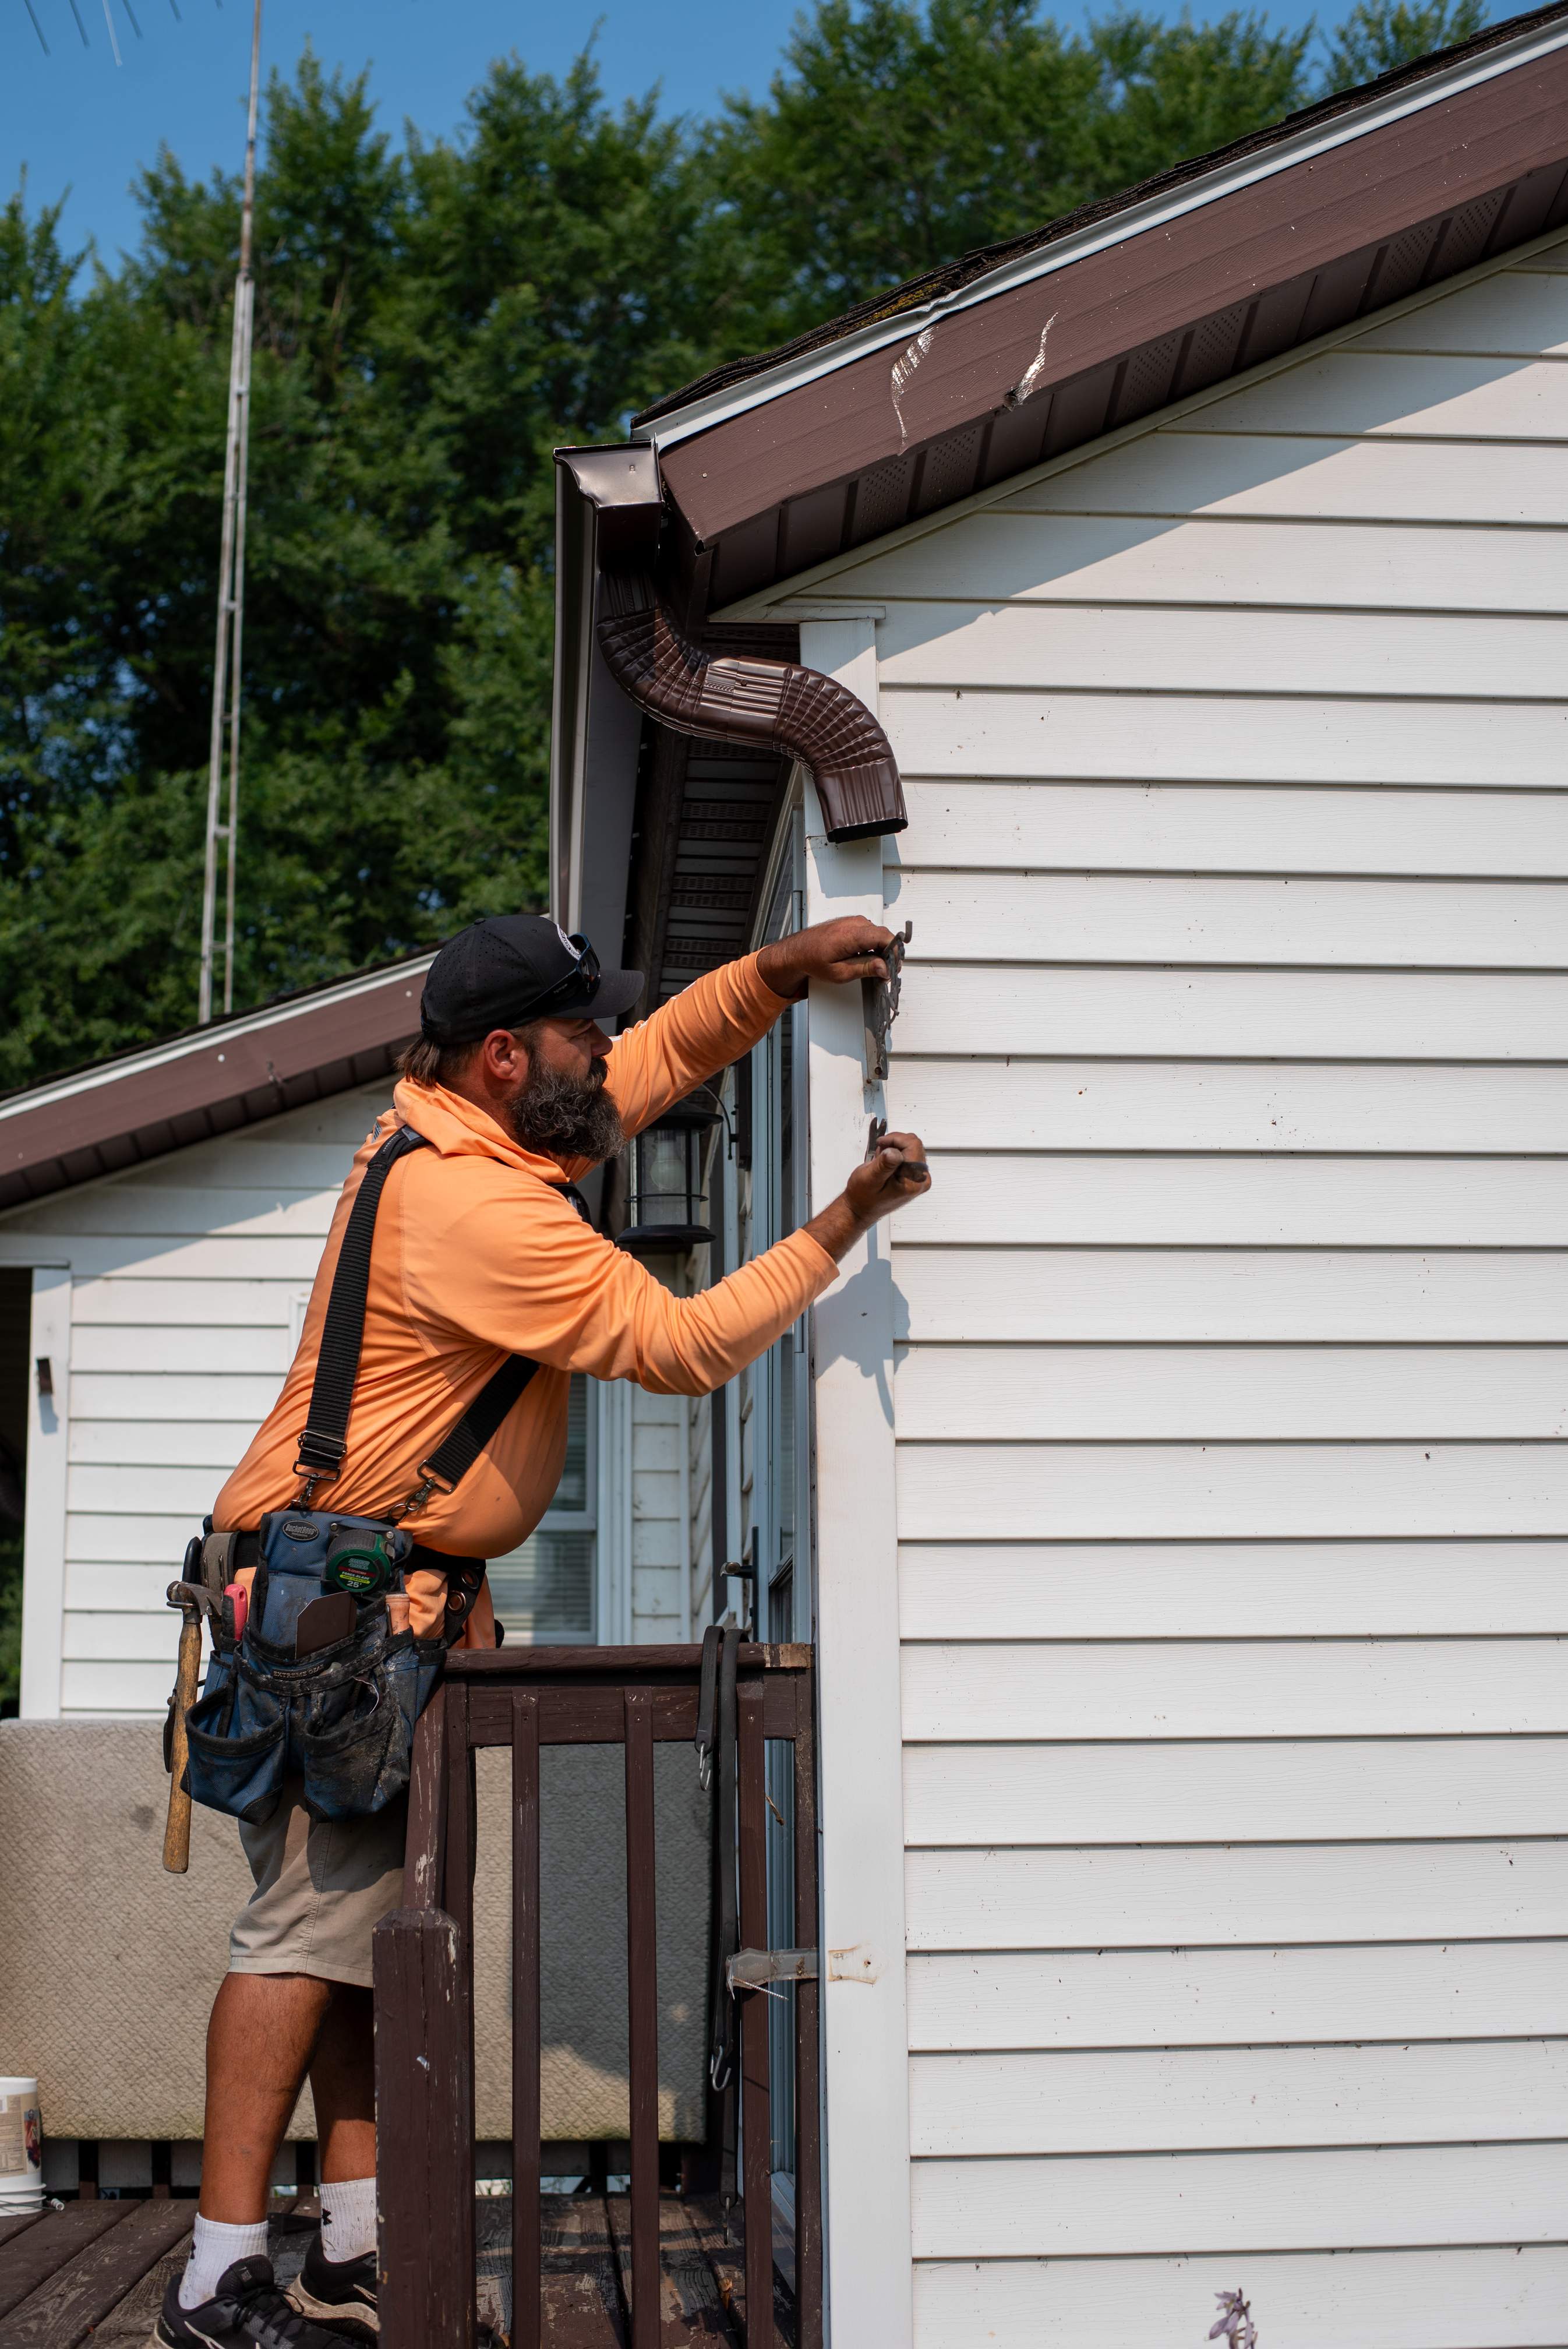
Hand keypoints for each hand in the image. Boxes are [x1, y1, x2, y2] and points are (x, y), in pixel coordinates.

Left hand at [756, 916, 894, 999]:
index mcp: (851, 934)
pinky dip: (872, 944)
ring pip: (877, 933)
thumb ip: (864, 969)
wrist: (797, 952)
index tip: (894, 967)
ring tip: (876, 966)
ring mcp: (852, 921)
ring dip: (881, 949)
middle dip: (889, 953)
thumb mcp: (839, 972)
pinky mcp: (851, 923)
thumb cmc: (812, 960)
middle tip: (887, 971)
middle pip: (883, 935)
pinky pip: (869, 932)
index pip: (884, 937)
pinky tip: (868, 957)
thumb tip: (884, 968)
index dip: (894, 953)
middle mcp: (853, 923)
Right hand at [805, 1130, 931, 1261]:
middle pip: (914, 1145)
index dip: (895, 1139)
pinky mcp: (913, 1175)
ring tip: (880, 1162)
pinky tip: (885, 1164)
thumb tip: (895, 1152)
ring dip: (893, 1148)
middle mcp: (920, 1180)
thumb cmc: (863, 1197)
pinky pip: (908, 1154)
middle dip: (894, 1144)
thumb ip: (884, 1165)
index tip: (882, 1143)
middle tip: (880, 1155)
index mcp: (913, 1181)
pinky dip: (894, 1153)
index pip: (913, 1145)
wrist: (861, 1208)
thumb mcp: (870, 1179)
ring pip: (911, 1147)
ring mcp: (917, 1177)